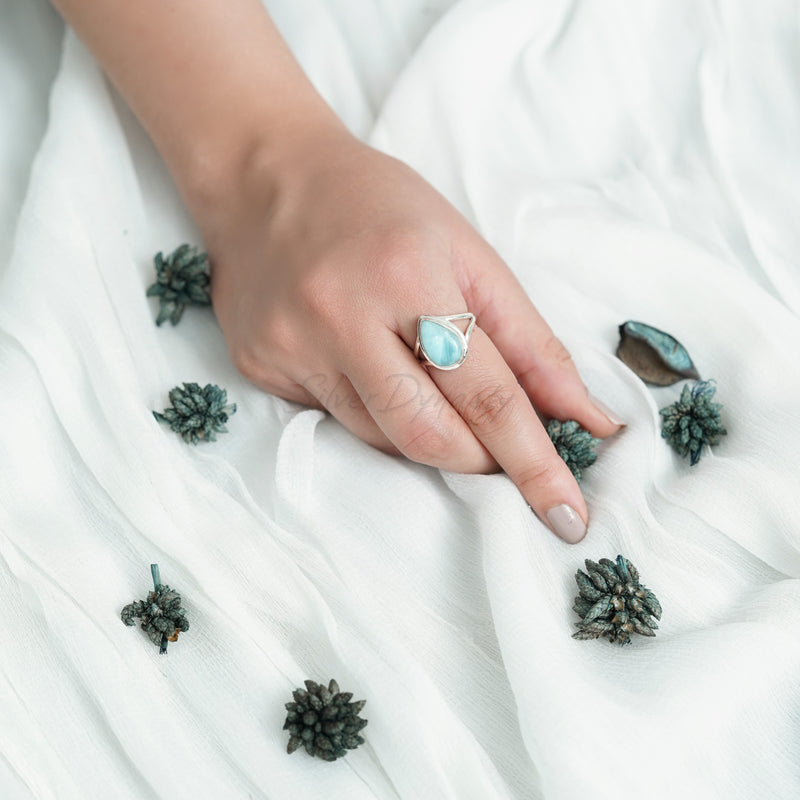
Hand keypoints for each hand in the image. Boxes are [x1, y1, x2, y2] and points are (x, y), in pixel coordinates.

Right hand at [200, 127, 622, 541]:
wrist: (266, 176)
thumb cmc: (382, 207)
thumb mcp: (468, 252)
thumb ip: (529, 341)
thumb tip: (585, 417)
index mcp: (409, 274)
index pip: (487, 393)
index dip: (534, 460)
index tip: (569, 515)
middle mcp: (342, 316)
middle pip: (427, 435)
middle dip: (480, 463)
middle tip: (502, 456)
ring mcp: (293, 345)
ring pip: (380, 438)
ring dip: (428, 435)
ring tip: (433, 391)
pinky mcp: (261, 365)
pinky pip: (334, 419)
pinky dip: (373, 412)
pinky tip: (366, 365)